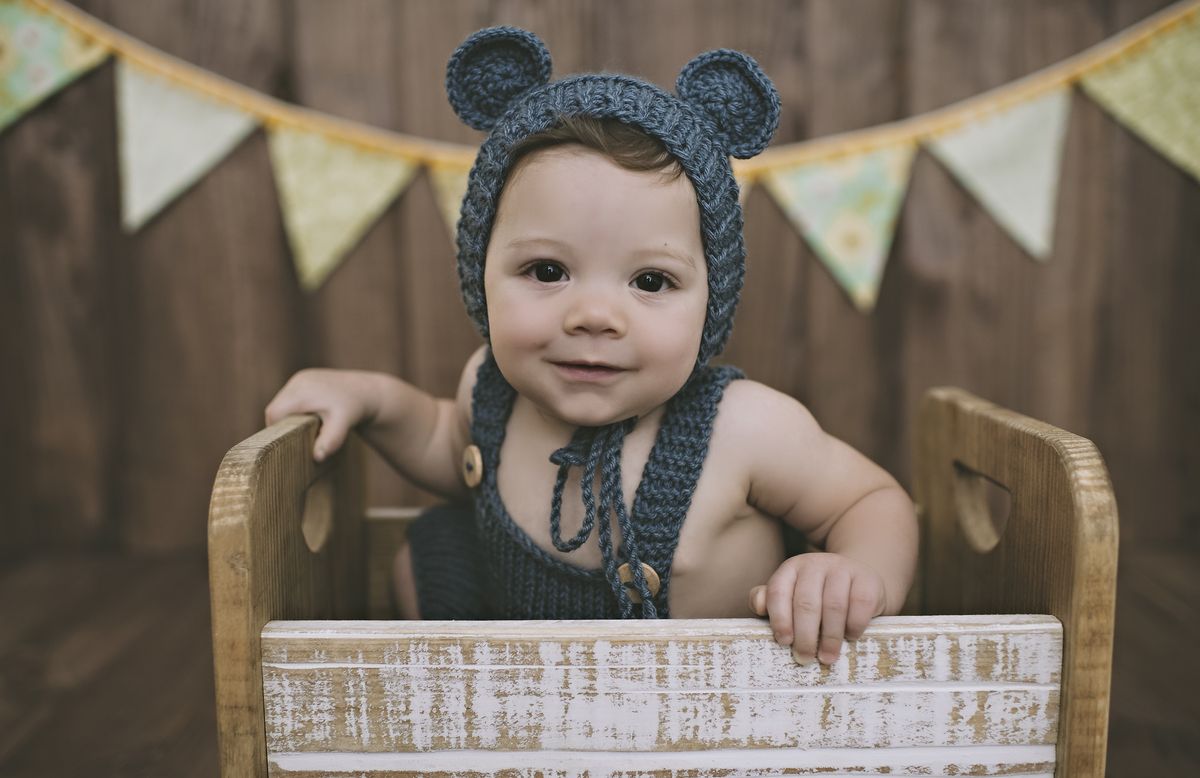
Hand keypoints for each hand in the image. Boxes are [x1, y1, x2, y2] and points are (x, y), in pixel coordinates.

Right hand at [264, 369, 379, 461]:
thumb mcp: (343, 424)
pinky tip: (308, 419)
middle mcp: (298, 381)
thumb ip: (330, 440)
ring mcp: (301, 378)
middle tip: (294, 441)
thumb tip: (317, 457)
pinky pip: (290, 397)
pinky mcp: (305, 378)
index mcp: (302, 391)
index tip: (287, 444)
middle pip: (275, 408)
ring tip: (303, 430)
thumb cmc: (354, 408)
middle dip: (281, 426)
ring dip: (287, 418)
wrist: (367, 392)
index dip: (275, 431)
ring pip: (282, 403)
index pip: (274, 414)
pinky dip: (294, 410)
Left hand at [749, 552, 885, 665]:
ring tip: (827, 657)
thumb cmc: (818, 595)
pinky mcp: (868, 578)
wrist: (859, 580)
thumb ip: (770, 600)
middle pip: (806, 603)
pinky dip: (854, 625)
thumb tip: (758, 605)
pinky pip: (860, 604)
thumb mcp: (792, 594)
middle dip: (805, 636)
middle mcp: (816, 564)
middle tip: (804, 659)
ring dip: (830, 637)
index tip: (784, 641)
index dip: (779, 618)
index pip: (778, 591)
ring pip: (834, 606)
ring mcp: (843, 568)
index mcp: (792, 568)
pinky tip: (850, 637)